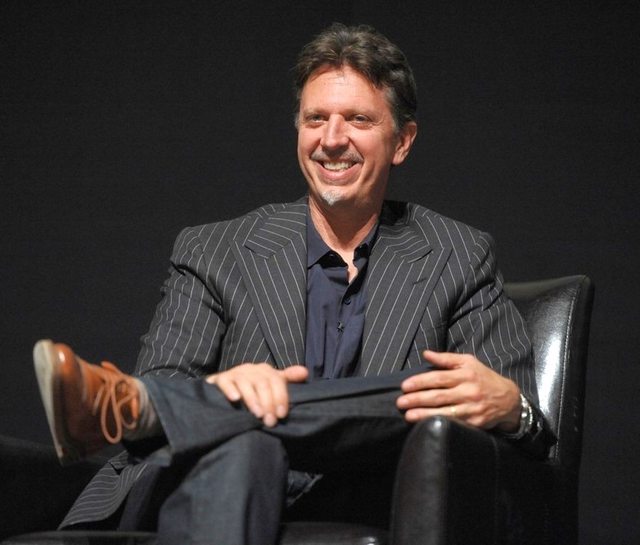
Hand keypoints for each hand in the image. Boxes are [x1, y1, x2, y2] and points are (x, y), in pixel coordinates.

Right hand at [206, 363, 307, 426]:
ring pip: (246, 383)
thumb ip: (287, 378)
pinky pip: (226, 382)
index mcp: (265, 370)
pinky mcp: (221, 379)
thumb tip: (305, 372)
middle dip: (268, 403)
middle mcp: (251, 369)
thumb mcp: (270, 383)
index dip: (281, 397)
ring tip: (258, 414)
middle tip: (270, 421)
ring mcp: (236, 373)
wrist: (223, 387)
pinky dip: (231, 390)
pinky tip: (236, 399)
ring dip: (253, 399)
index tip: (282, 414)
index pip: (277, 381)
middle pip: (263, 384)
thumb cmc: (252, 388)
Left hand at [396, 350, 520, 429]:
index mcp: (465, 374)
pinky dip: (439, 424)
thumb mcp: (468, 362)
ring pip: (444, 412)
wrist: (509, 399)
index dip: (420, 382)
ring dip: (424, 414)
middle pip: (438, 396)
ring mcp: (472, 408)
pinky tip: (426, 425)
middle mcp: (468, 391)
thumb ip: (446, 359)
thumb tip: (426, 353)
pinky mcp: (475, 423)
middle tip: (400, 402)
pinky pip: (454, 424)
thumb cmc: (484, 378)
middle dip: (417, 399)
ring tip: (408, 416)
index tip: (404, 386)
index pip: (438, 378)